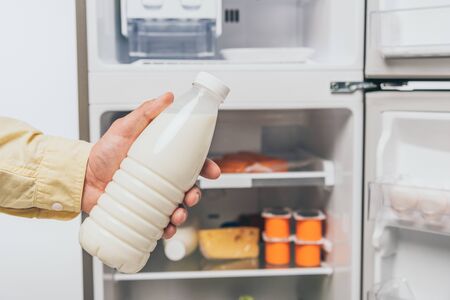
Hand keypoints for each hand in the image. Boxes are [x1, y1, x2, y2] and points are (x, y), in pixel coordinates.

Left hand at [82, 92, 220, 238]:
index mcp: (161, 158)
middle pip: (188, 187)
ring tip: (176, 214)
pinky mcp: (142, 212)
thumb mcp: (124, 128)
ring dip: (184, 213)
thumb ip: (145, 113)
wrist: (81, 178)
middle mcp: (160, 178)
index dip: (205, 167)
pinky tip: (165, 228)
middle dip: (196, 194)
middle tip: (191, 196)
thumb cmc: (102, 152)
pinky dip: (167, 228)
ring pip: (178, 207)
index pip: (190, 162)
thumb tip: (167, 97)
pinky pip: (161, 222)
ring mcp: (152, 196)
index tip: (212, 171)